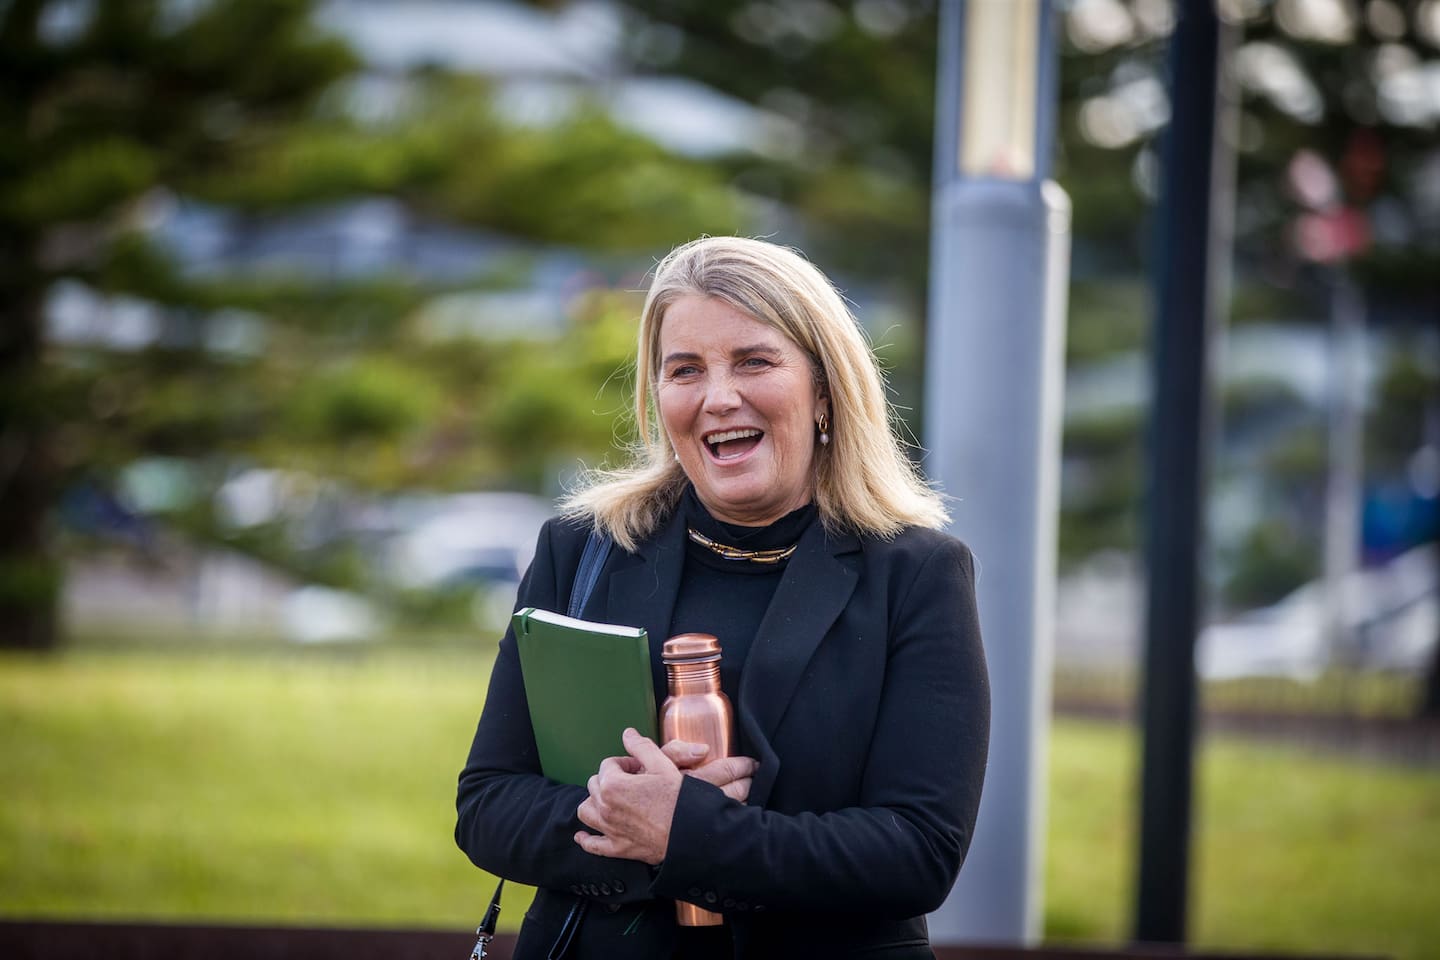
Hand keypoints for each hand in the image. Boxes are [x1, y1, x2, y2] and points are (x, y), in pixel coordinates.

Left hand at [574, 729, 759, 863]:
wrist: (690, 831)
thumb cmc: (677, 798)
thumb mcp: (662, 764)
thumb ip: (641, 747)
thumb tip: (627, 734)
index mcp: (612, 784)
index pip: (608, 764)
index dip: (624, 763)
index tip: (639, 768)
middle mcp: (605, 807)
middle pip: (595, 785)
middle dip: (610, 779)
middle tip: (632, 781)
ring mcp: (609, 829)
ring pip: (586, 811)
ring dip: (594, 802)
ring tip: (609, 800)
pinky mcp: (617, 848)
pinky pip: (593, 845)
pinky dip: (586, 839)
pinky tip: (583, 835)